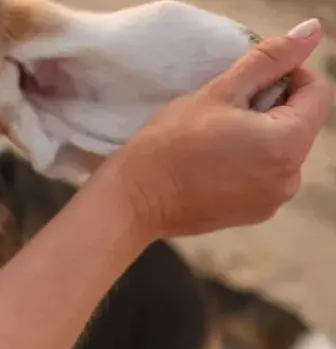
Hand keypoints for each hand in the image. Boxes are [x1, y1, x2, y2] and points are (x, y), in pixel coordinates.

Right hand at [97, 18, 332, 239]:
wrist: (134, 199)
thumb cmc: (170, 144)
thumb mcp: (219, 92)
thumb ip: (268, 61)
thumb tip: (309, 33)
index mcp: (287, 144)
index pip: (316, 92)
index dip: (287, 76)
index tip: (248, 81)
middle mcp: (290, 178)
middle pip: (299, 123)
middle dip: (270, 109)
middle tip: (223, 111)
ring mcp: (272, 200)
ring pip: (281, 151)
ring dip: (259, 137)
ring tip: (214, 139)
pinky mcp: (253, 213)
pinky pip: (264, 176)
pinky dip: (248, 164)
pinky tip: (212, 163)